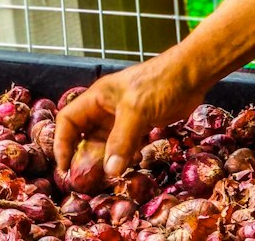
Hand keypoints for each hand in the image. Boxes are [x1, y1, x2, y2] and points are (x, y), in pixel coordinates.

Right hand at [54, 45, 207, 179]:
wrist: (193, 74)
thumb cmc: (161, 83)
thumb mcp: (137, 110)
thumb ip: (121, 141)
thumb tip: (109, 171)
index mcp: (98, 97)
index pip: (68, 120)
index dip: (61, 143)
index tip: (64, 168)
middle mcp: (107, 107)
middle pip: (85, 135)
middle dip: (83, 156)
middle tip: (84, 181)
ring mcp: (125, 116)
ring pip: (105, 142)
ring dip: (105, 159)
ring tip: (105, 179)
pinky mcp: (141, 123)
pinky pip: (125, 144)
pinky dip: (124, 156)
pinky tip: (129, 166)